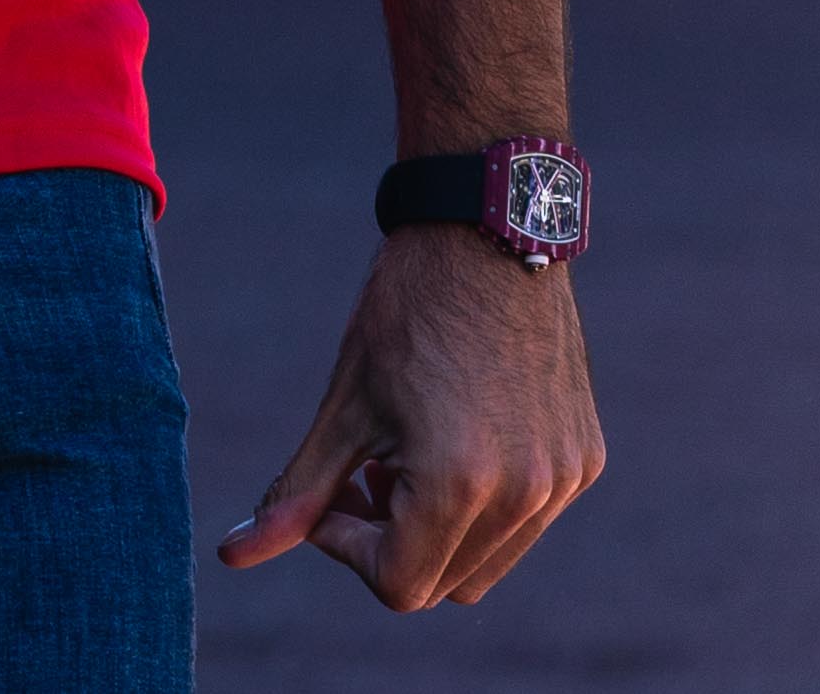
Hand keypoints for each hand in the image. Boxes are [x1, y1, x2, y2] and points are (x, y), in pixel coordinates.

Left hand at [222, 228, 600, 606]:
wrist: (485, 234)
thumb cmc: (405, 313)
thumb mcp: (344, 406)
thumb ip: (299, 492)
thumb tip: (234, 554)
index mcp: (461, 485)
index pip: (398, 586)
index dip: (347, 548)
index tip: (332, 489)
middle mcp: (528, 495)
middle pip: (443, 584)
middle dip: (390, 543)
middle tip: (363, 471)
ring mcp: (565, 480)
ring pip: (487, 561)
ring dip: (437, 529)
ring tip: (408, 450)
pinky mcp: (586, 459)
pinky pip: (527, 520)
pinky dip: (484, 503)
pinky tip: (455, 433)